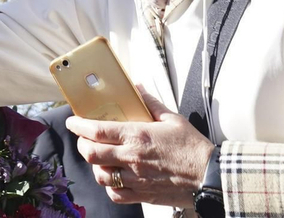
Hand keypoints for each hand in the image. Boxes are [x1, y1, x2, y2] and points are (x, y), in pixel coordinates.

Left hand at [65, 88, 213, 209]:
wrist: (210, 176)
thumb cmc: (193, 148)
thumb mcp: (172, 118)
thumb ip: (150, 103)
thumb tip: (137, 88)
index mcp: (137, 136)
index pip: (96, 130)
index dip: (78, 125)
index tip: (72, 121)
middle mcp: (132, 158)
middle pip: (91, 153)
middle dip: (82, 144)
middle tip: (83, 139)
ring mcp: (136, 179)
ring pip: (100, 175)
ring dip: (94, 166)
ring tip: (98, 157)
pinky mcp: (143, 195)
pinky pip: (116, 195)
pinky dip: (109, 187)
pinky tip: (113, 178)